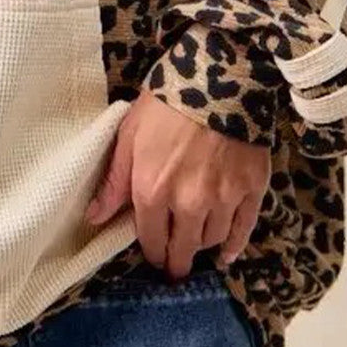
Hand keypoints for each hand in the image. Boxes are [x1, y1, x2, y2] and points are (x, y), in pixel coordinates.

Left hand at [85, 90, 270, 278]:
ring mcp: (223, 199)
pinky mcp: (251, 189)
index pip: (151, 240)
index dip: (152, 253)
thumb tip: (94, 218)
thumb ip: (114, 182)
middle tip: (174, 267)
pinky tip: (227, 254)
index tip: (154, 257)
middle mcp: (188, 204)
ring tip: (196, 246)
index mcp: (152, 191)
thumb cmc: (166, 104)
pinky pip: (243, 229)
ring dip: (201, 246)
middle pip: (183, 249)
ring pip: (212, 240)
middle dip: (176, 262)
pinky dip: (234, 245)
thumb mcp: (128, 136)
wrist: (218, 79)